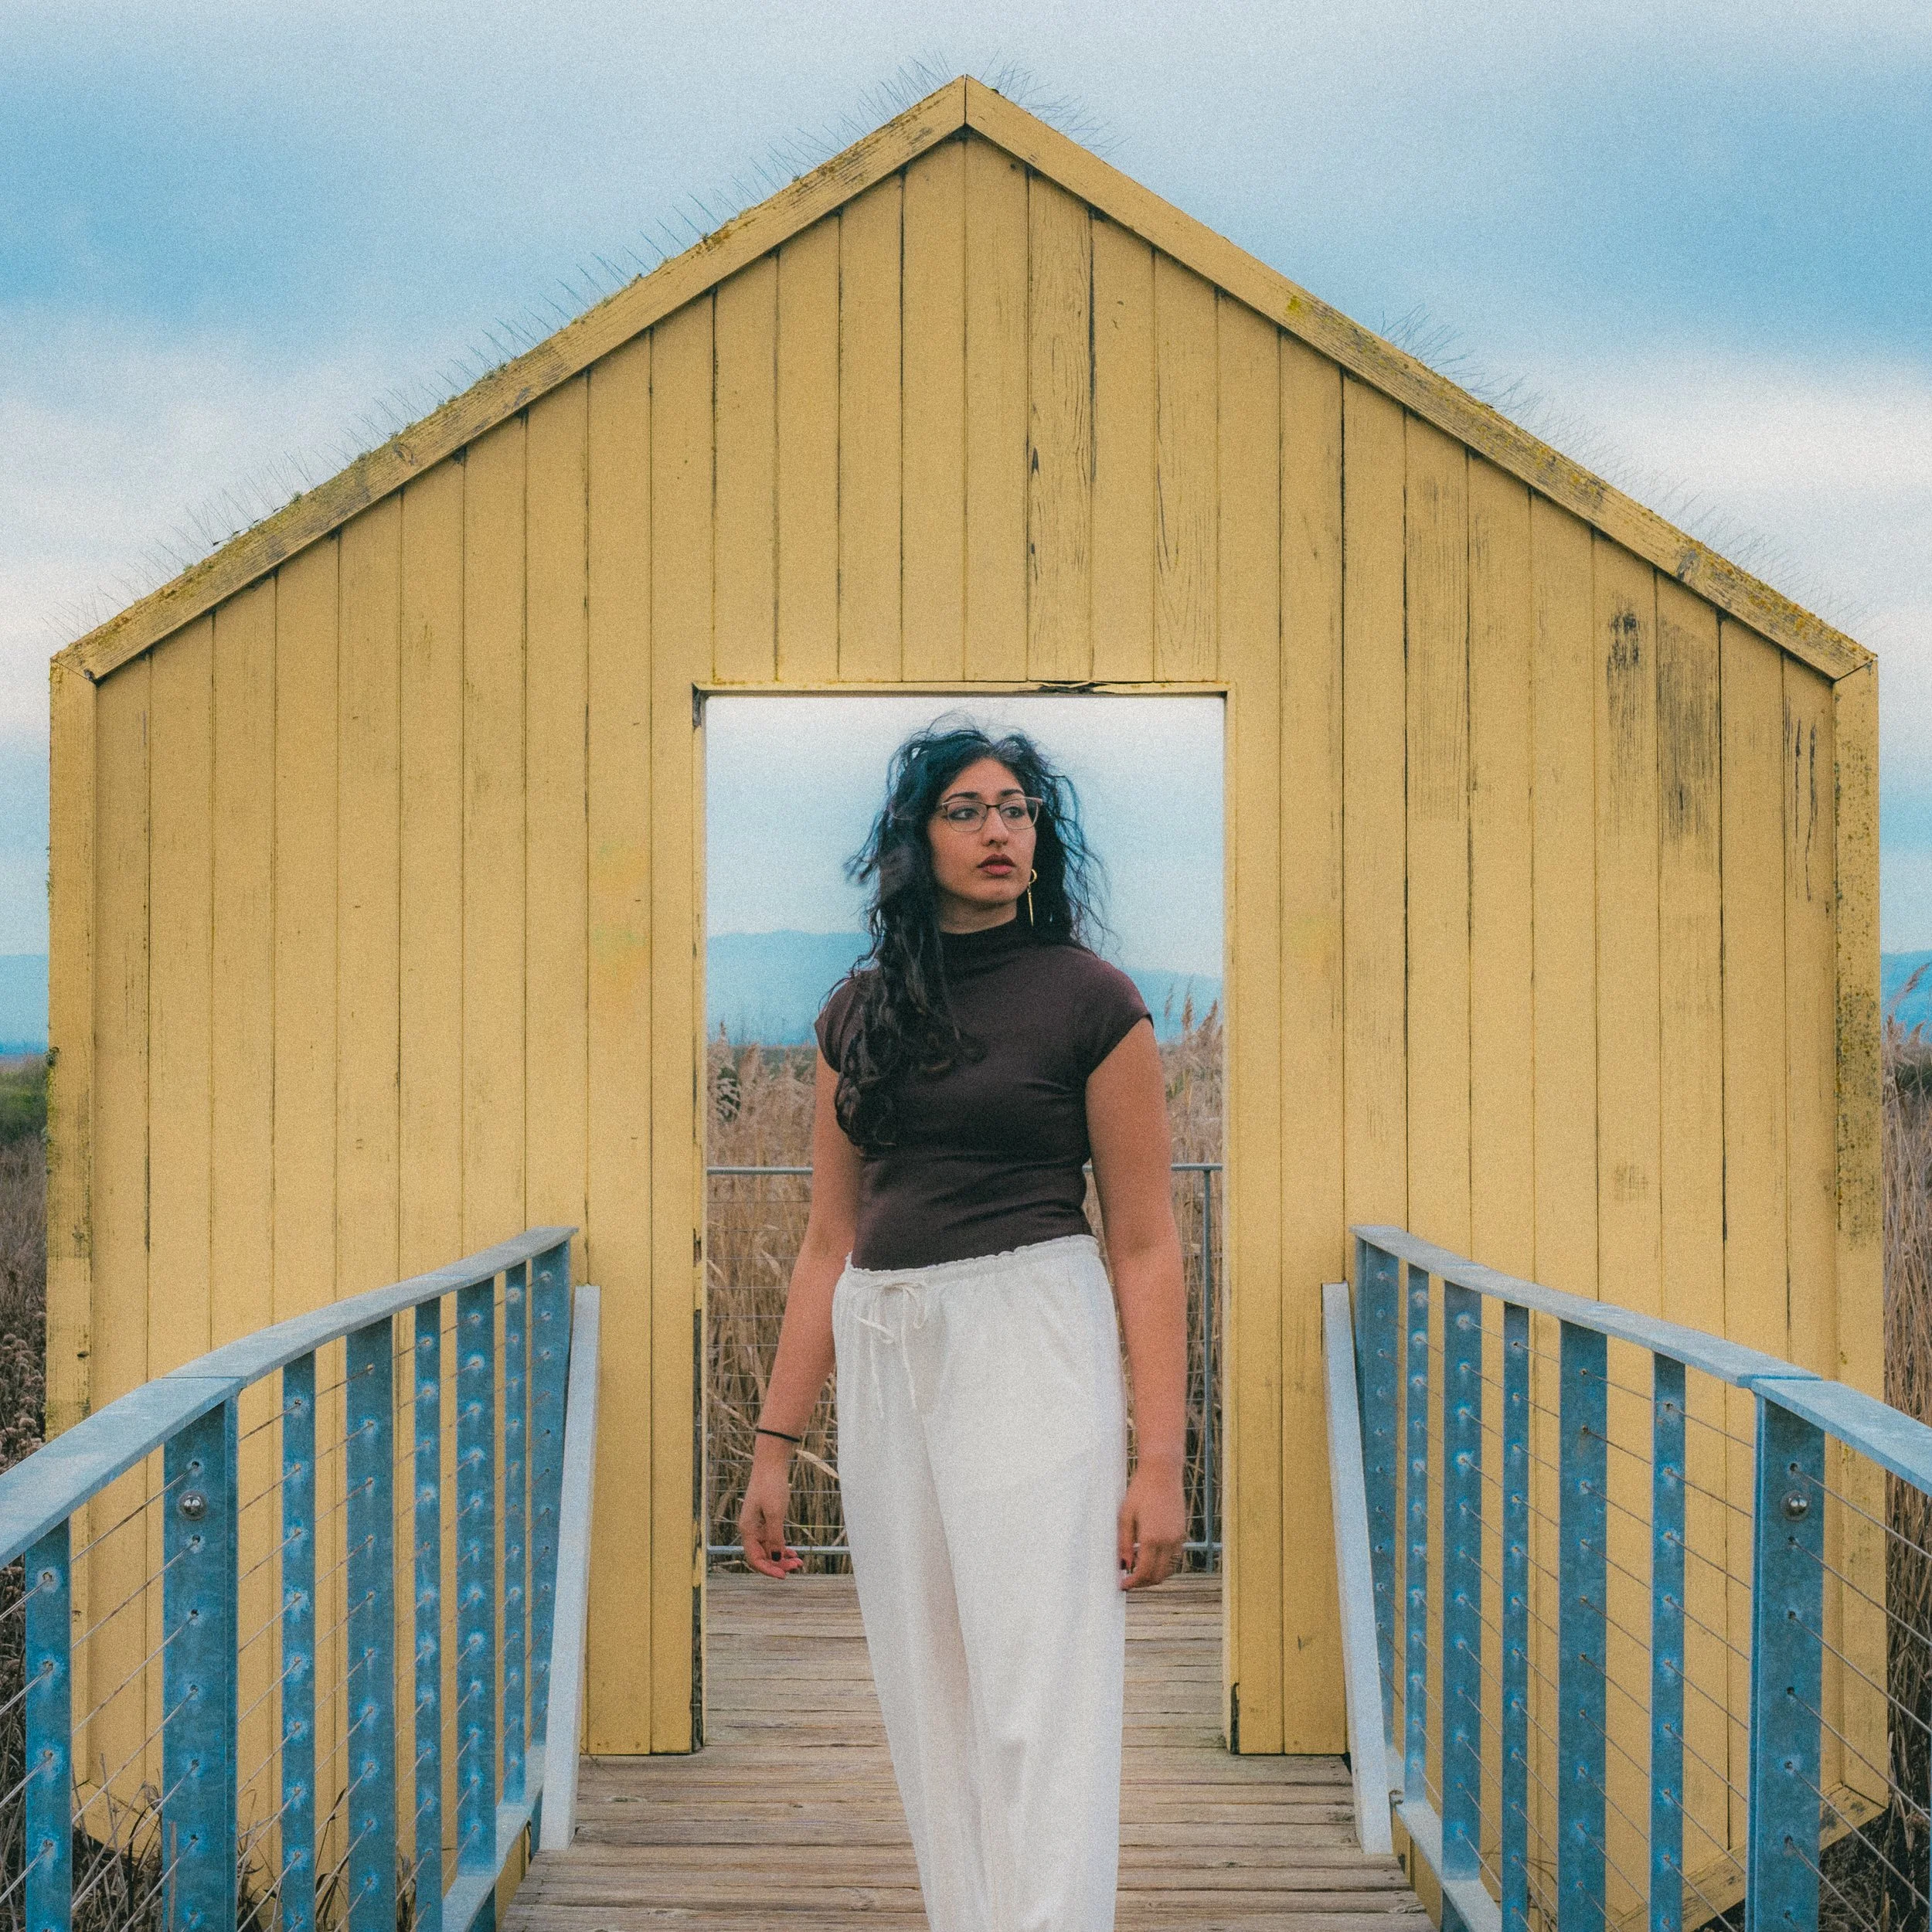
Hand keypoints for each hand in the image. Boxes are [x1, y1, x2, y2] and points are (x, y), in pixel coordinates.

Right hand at [738, 1452, 803, 1579]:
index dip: (768, 1570)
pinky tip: (792, 1552)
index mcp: (747, 1530)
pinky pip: (772, 1540)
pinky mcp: (765, 1519)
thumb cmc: (771, 1486)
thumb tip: (777, 1559)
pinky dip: (782, 1547)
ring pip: (768, 1549)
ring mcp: (757, 1525)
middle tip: (797, 1566)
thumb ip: (775, 1538)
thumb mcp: (775, 1513)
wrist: (771, 1464)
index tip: (784, 1575)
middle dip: (778, 1564)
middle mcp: (750, 1529)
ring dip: (782, 1557)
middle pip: (762, 1556)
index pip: (754, 1559)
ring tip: (798, 1562)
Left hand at [1117, 1454, 1184, 1588]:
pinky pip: (1174, 1558)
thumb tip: (1123, 1565)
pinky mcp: (1182, 1533)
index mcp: (1152, 1539)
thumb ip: (1124, 1544)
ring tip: (1137, 1568)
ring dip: (1153, 1574)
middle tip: (1129, 1581)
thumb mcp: (1125, 1516)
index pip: (1144, 1573)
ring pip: (1168, 1569)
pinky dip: (1162, 1564)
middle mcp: (1168, 1542)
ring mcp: (1177, 1538)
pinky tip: (1149, 1556)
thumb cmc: (1140, 1491)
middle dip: (1142, 1583)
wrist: (1162, 1472)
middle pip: (1157, 1576)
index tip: (1122, 1585)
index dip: (1132, 1583)